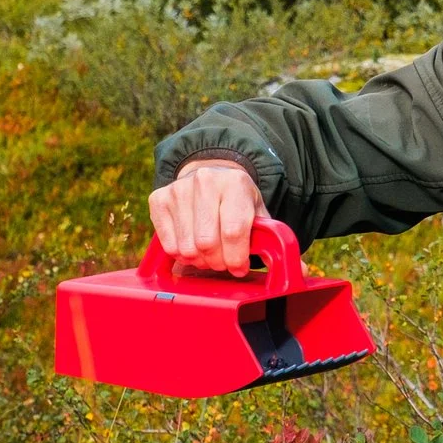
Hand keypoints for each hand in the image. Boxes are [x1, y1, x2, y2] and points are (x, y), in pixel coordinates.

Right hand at [147, 158, 269, 273]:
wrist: (211, 174)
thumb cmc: (237, 200)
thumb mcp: (256, 210)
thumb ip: (265, 235)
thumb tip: (283, 264)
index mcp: (235, 183)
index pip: (233, 231)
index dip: (236, 258)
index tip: (239, 267)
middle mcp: (205, 181)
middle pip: (207, 243)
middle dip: (218, 262)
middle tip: (223, 263)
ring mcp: (178, 189)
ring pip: (187, 248)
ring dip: (200, 261)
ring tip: (209, 254)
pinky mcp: (158, 199)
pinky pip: (169, 245)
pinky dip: (182, 255)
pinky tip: (192, 246)